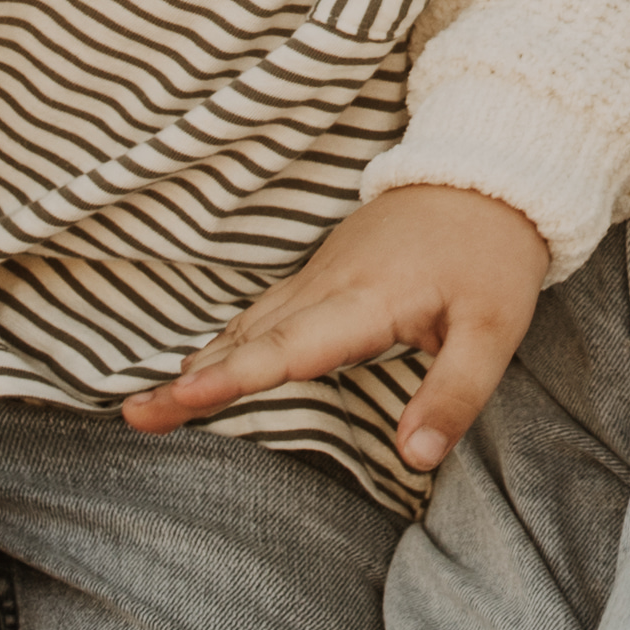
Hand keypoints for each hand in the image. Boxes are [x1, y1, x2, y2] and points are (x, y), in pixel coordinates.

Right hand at [123, 185, 547, 469]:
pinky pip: (264, 311)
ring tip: (148, 404)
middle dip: (191, 379)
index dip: (235, 376)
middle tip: (135, 415)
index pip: (291, 347)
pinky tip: (205, 363)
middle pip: (251, 337)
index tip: (181, 397)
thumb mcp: (495, 329)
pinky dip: (227, 341)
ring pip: (250, 323)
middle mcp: (330, 284)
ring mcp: (322, 274)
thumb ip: (455, 395)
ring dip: (200, 362)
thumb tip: (417, 458)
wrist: (494, 171)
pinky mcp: (325, 272)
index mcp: (368, 299)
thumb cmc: (495, 254)